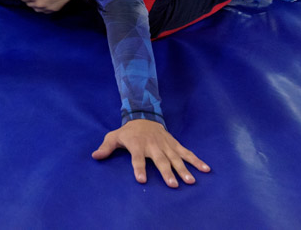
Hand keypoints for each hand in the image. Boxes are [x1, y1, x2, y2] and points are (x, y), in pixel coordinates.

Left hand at [92, 119, 209, 187]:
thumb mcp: (114, 136)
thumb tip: (95, 156)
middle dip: (167, 172)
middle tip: (173, 185)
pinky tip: (206, 169)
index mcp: (137, 145)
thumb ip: (106, 147)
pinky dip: (196, 160)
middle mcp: (153, 145)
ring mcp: (165, 145)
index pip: (137, 158)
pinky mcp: (174, 144)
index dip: (139, 168)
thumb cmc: (128, 132)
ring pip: (175, 158)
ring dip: (183, 169)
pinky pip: (186, 152)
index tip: (142, 179)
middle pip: (160, 160)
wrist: (144, 116)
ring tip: (191, 181)